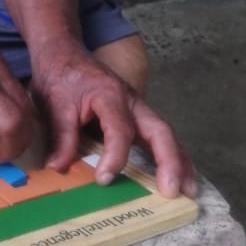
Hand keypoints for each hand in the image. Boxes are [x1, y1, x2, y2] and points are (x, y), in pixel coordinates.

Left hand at [31, 40, 196, 199]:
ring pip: (166, 135)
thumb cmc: (61, 76)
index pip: (120, 130)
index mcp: (111, 95)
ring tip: (189, 191)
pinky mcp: (137, 117)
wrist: (64, 53)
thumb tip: (59, 167)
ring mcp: (138, 109)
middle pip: (160, 131)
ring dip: (180, 162)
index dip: (115, 157)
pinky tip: (179, 177)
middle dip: (169, 162)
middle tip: (172, 191)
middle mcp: (132, 102)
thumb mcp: (55, 104)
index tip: (104, 179)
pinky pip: (159, 137)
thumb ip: (61, 135)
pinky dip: (172, 157)